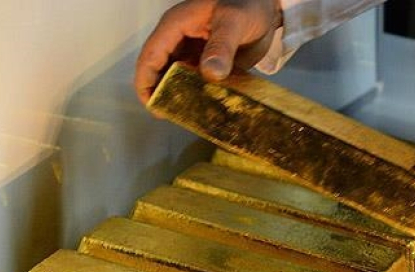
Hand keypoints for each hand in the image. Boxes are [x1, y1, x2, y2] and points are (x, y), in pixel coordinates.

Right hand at [135, 0, 281, 102]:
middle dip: (162, 93)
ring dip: (181, 97)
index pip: (151, 56)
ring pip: (178, 79)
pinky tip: (206, 110)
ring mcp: (193, 53)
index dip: (147, 82)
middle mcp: (180, 40)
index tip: (152, 106)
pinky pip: (197, 82)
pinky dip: (199, 96)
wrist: (267, 7)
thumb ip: (222, 46)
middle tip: (172, 116)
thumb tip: (211, 74)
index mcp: (176, 26)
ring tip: (188, 117)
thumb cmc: (247, 3)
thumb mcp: (234, 21)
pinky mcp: (208, 64)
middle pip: (160, 70)